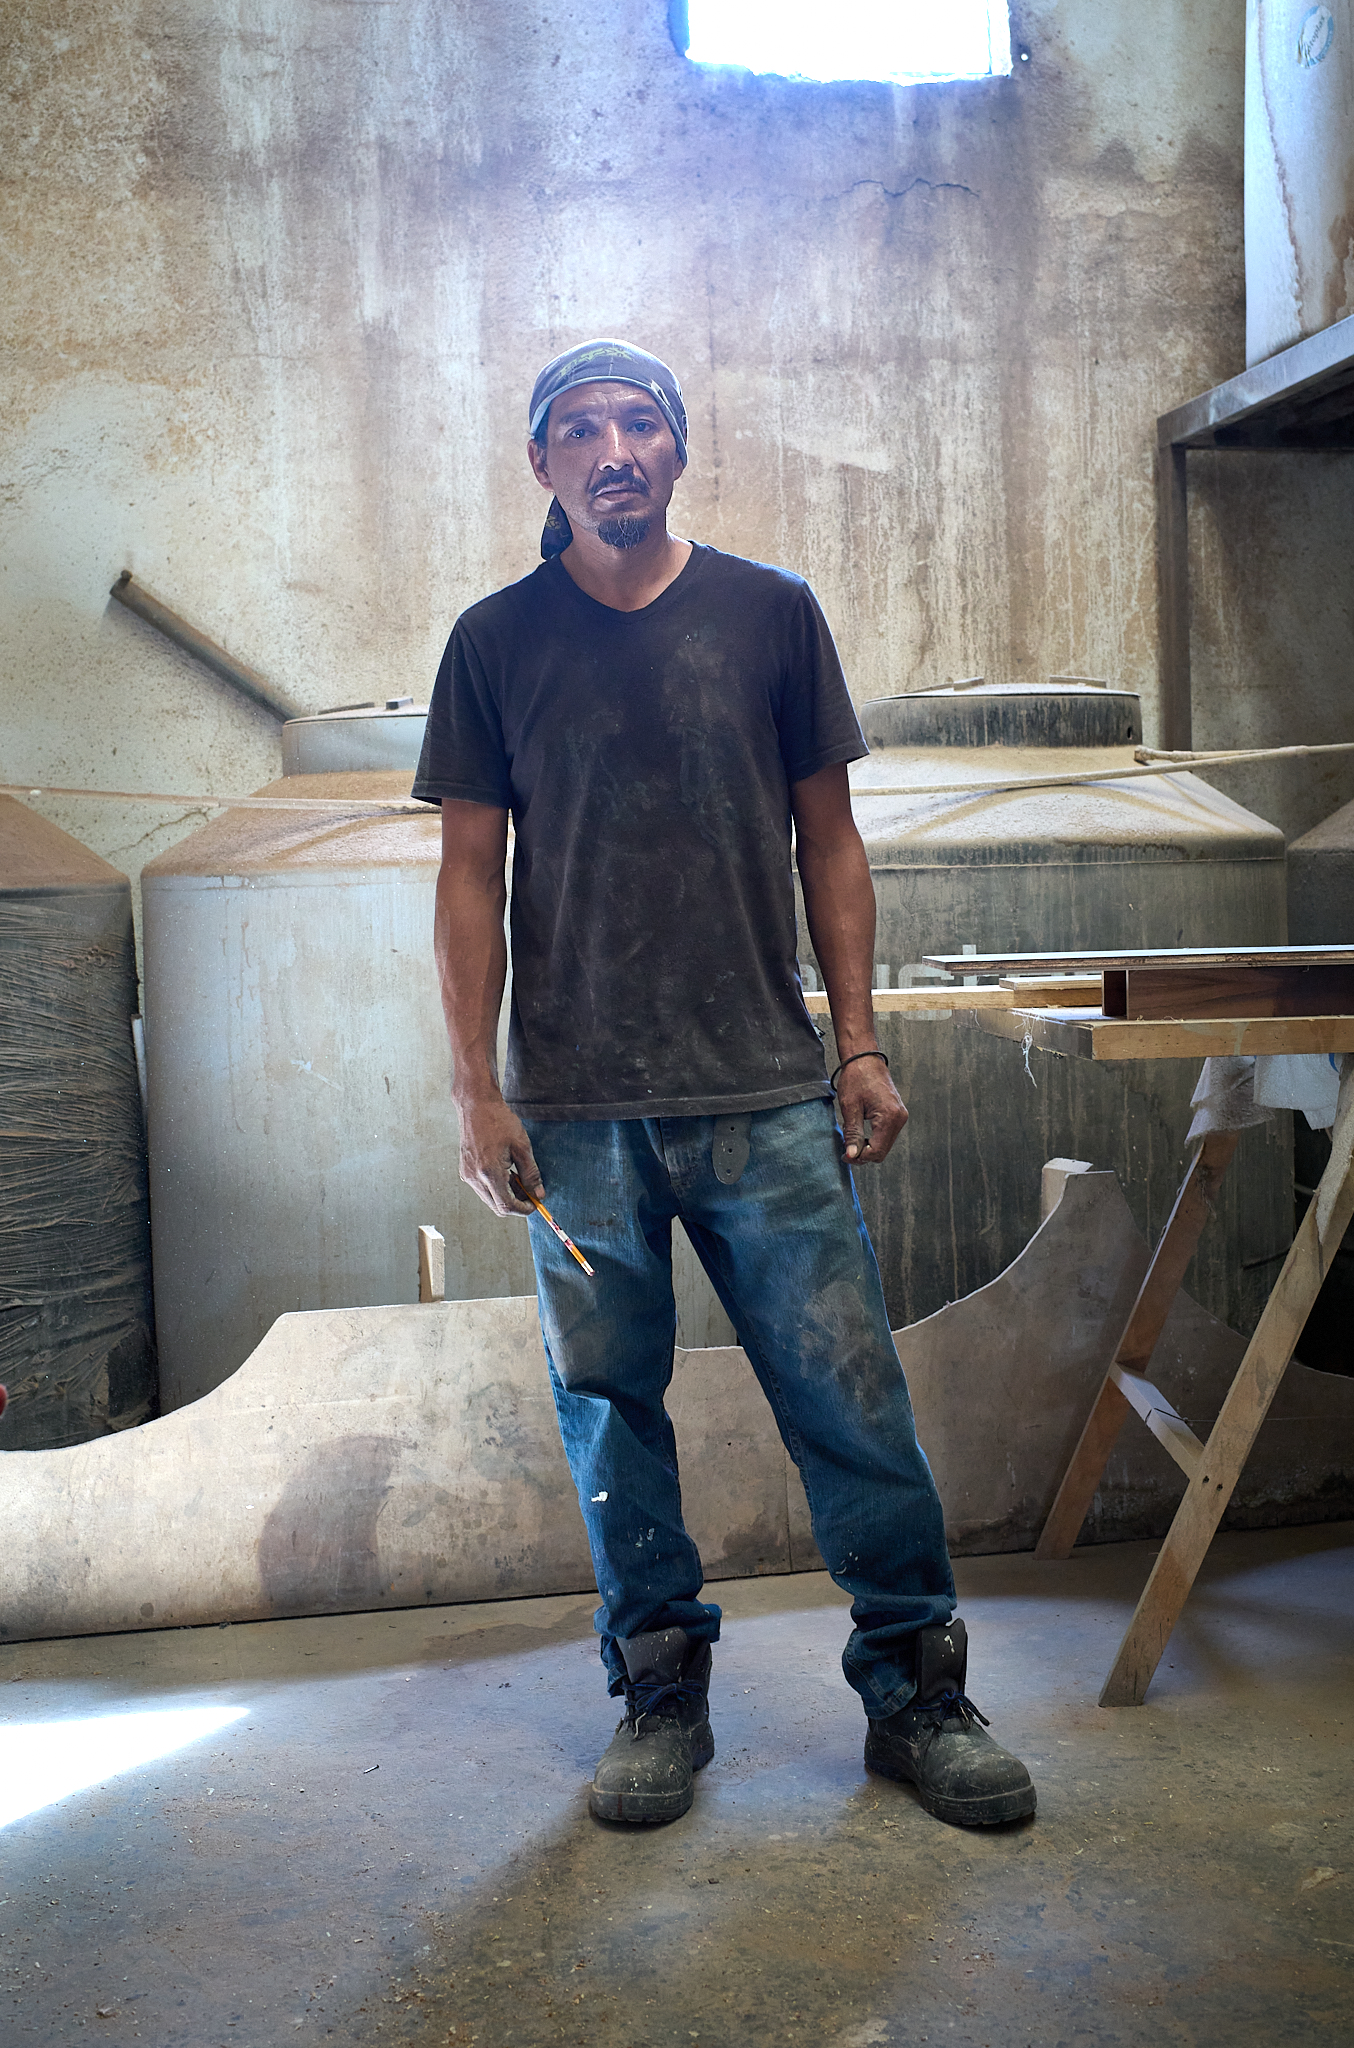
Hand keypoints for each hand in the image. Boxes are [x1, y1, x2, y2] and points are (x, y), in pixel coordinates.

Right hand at [456, 1097, 543, 1216]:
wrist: (476, 1105)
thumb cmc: (499, 1121)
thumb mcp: (522, 1147)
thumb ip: (531, 1174)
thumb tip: (538, 1193)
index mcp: (489, 1172)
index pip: (505, 1205)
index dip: (522, 1209)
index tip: (534, 1204)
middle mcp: (474, 1177)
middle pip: (496, 1206)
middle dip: (516, 1203)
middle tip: (530, 1192)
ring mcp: (467, 1174)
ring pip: (490, 1198)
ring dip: (506, 1194)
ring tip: (519, 1178)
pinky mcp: (465, 1170)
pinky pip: (483, 1188)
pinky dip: (497, 1186)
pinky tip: (507, 1171)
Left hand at [836, 1053, 907, 1164]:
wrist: (865, 1059)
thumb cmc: (857, 1078)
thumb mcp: (850, 1108)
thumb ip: (853, 1134)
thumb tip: (852, 1155)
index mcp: (889, 1117)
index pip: (877, 1151)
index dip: (860, 1157)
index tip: (845, 1155)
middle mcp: (899, 1118)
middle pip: (882, 1151)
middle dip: (864, 1154)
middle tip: (846, 1149)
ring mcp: (900, 1116)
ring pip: (885, 1144)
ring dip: (869, 1146)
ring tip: (852, 1138)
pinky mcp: (897, 1114)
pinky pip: (886, 1135)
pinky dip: (874, 1138)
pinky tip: (861, 1133)